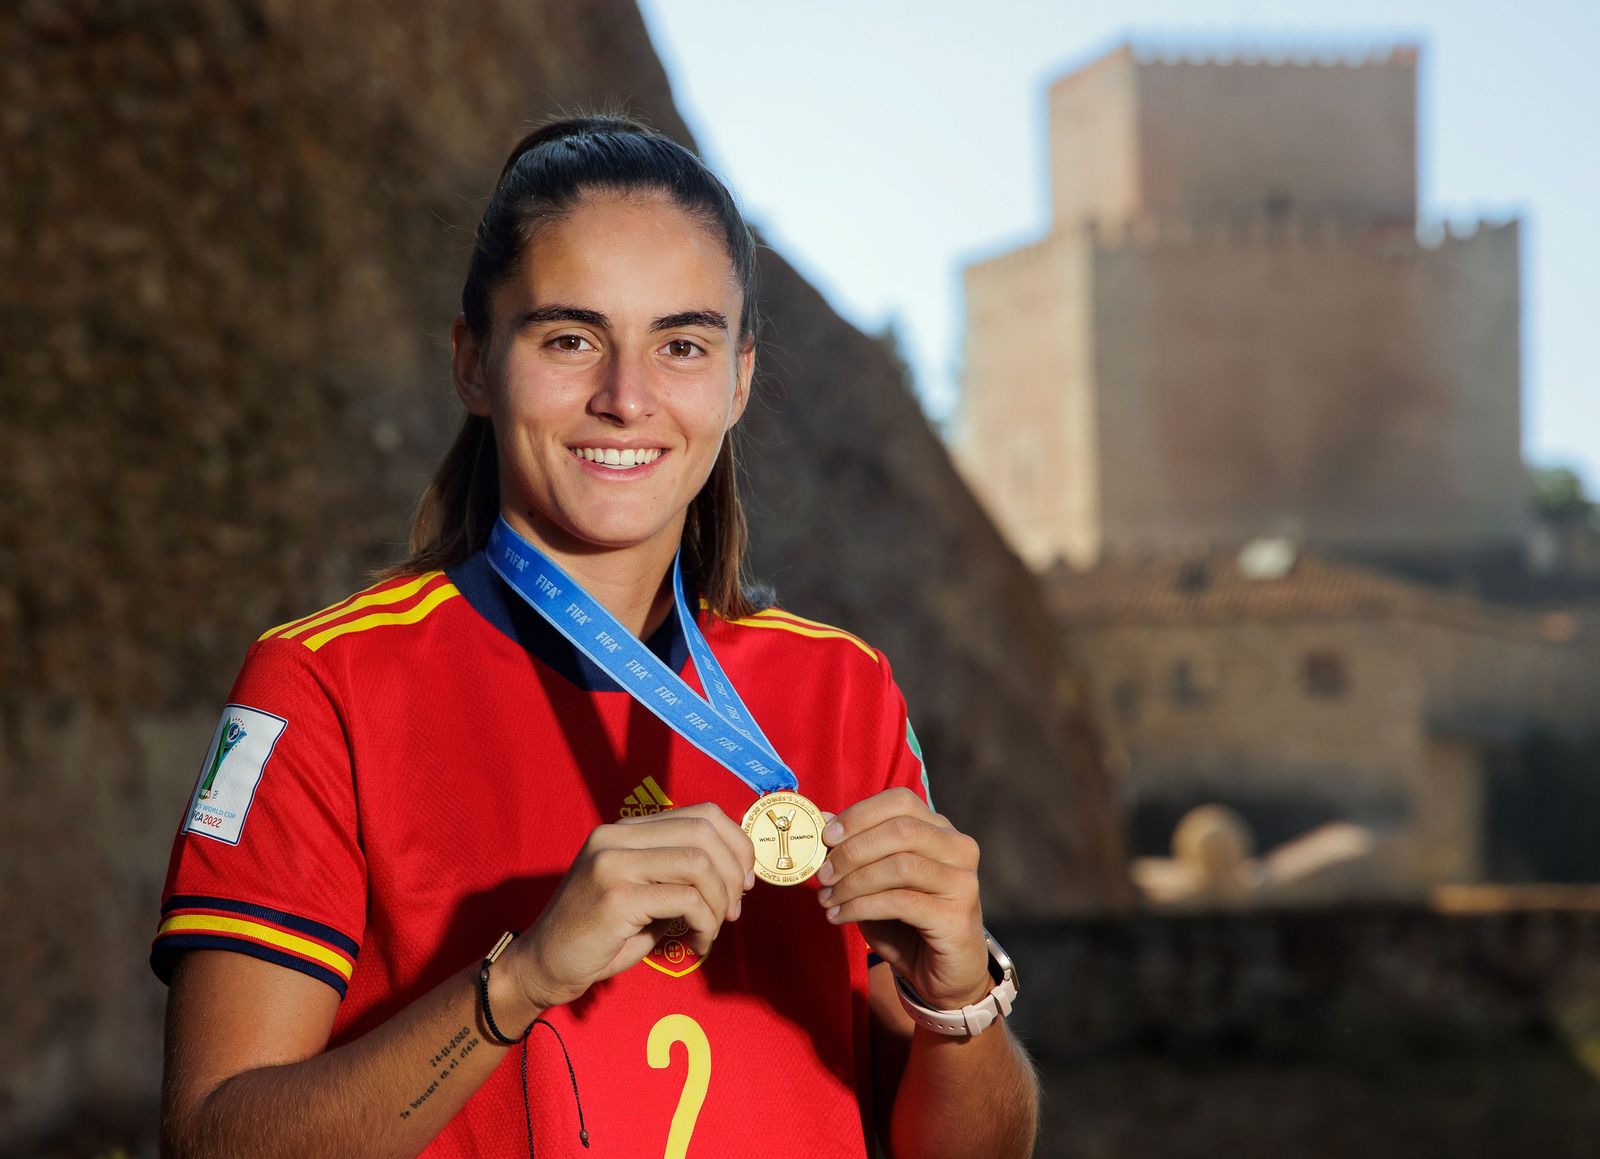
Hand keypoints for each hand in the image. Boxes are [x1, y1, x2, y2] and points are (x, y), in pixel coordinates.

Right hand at [509, 803, 754, 1009]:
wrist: (543, 965)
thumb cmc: (598, 935)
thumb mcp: (641, 892)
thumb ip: (676, 874)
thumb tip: (736, 873)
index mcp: (626, 830)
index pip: (702, 814)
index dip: (736, 844)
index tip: (745, 880)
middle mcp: (617, 837)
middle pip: (704, 832)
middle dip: (734, 873)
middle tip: (734, 909)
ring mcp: (613, 863)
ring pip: (699, 864)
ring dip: (719, 903)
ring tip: (711, 929)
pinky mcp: (615, 897)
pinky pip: (685, 900)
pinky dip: (705, 924)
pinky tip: (696, 943)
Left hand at [817, 787, 988, 1009]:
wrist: (944, 976)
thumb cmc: (907, 923)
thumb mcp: (876, 881)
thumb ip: (856, 849)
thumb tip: (822, 819)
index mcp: (940, 830)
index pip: (900, 801)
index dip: (859, 815)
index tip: (826, 836)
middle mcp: (958, 848)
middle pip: (899, 830)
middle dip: (852, 851)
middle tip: (822, 874)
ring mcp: (961, 881)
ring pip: (900, 865)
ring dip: (853, 882)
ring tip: (827, 899)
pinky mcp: (956, 916)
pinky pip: (900, 901)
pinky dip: (861, 907)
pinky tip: (840, 916)